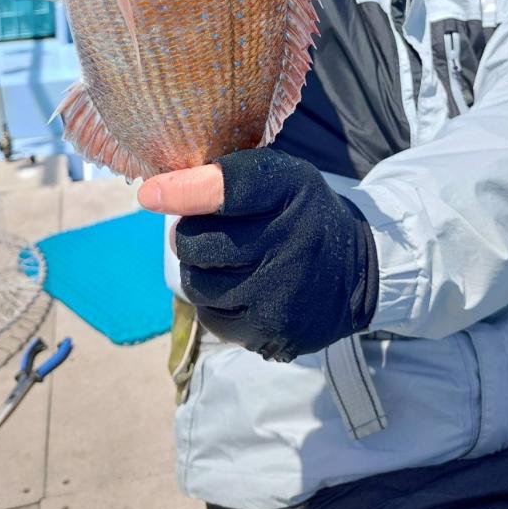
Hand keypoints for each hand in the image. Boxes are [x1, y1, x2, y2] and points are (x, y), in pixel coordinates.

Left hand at [138, 148, 377, 360]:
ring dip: (200, 268)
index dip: (185, 191)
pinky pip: (210, 314)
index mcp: (289, 190)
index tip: (150, 194)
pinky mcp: (268, 331)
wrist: (358, 272)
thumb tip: (158, 192)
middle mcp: (287, 242)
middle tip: (210, 230)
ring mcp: (278, 293)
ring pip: (196, 280)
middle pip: (196, 240)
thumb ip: (229, 177)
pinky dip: (215, 300)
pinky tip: (241, 289)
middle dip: (191, 233)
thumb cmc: (302, 215)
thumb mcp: (282, 177)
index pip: (229, 189)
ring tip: (229, 261)